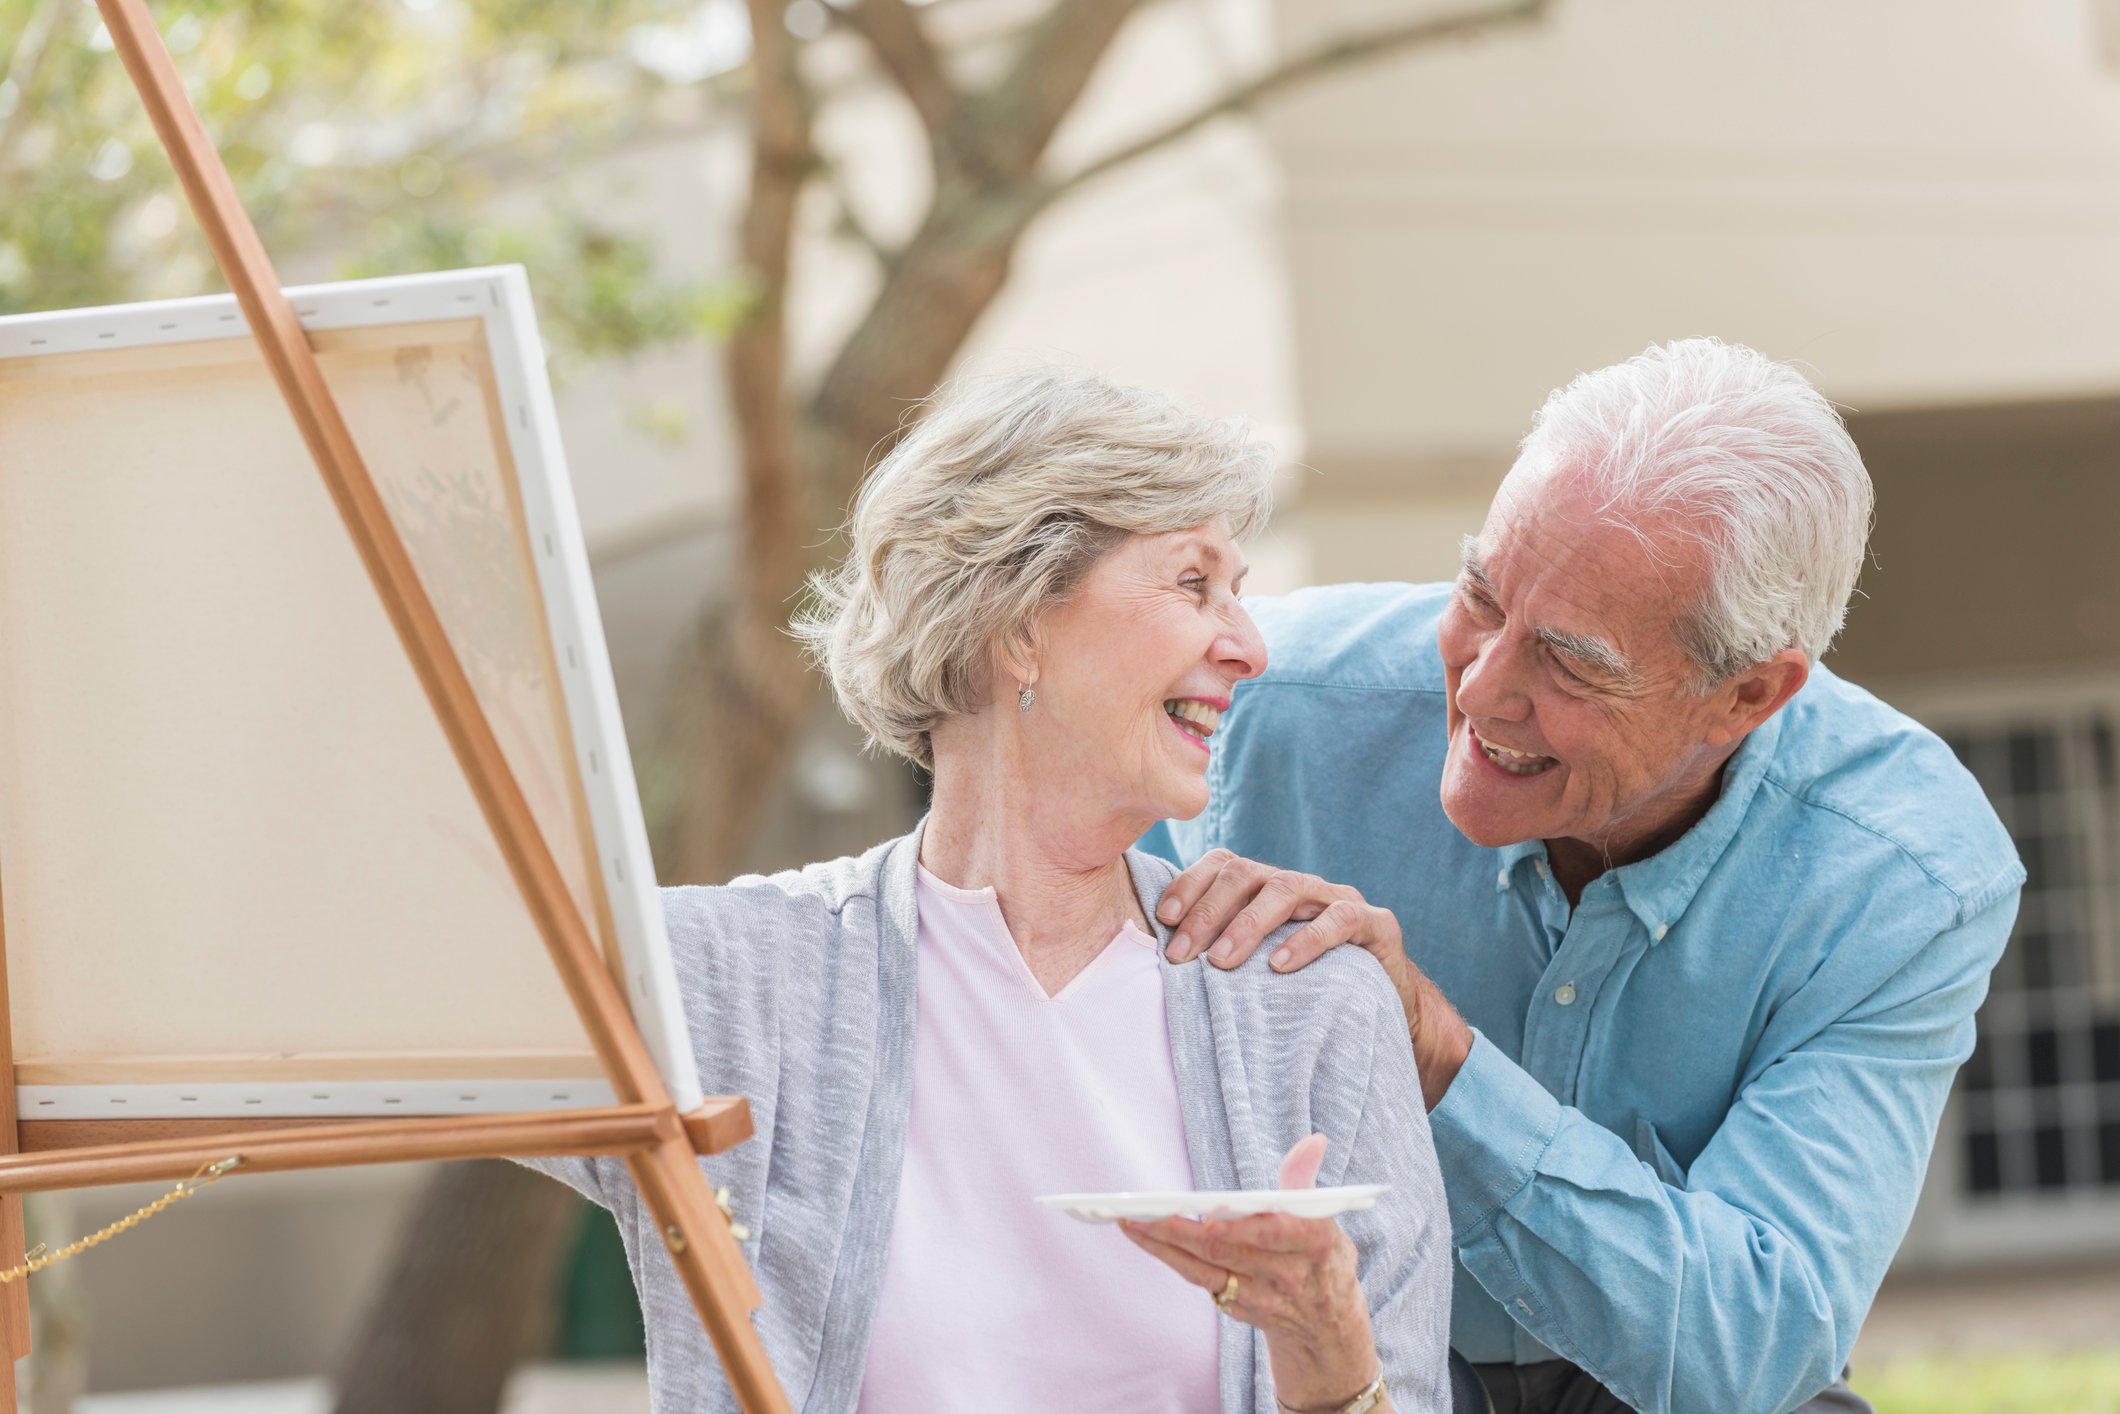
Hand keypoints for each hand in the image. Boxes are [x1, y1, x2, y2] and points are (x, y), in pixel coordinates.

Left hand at [1120, 1136, 1386, 1411]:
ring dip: (1163, 1247)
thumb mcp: (1324, 1216)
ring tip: (1131, 1222)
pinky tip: (1146, 1239)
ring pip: (1205, 1269)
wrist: (1328, 1326)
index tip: (1209, 1217)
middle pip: (1226, 1251)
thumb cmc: (1321, 1255)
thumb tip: (1314, 1140)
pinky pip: (1200, 1281)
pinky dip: (1172, 1260)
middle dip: (1180, 1232)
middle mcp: (1286, 1274)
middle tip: (1143, 1212)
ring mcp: (1261, 1297)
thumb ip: (1306, 1178)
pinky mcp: (1239, 1309)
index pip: (1272, 1234)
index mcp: (1313, 1243)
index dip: (1239, 1228)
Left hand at [1157, 851, 1471, 1106]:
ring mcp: (1338, 900)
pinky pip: (1341, 918)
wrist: (1384, 1011)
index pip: (1222, 865)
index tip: (1163, 920)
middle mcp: (1300, 886)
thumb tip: (1157, 965)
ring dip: (1248, 924)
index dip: (1189, 884)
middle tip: (1183, 955)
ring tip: (1222, 962)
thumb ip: (1221, 954)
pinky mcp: (1377, 924)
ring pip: (1287, 888)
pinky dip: (1307, 939)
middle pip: (1248, 873)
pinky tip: (1280, 965)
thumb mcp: (1259, 968)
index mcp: (1267, 889)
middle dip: (1209, 912)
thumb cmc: (1308, 991)